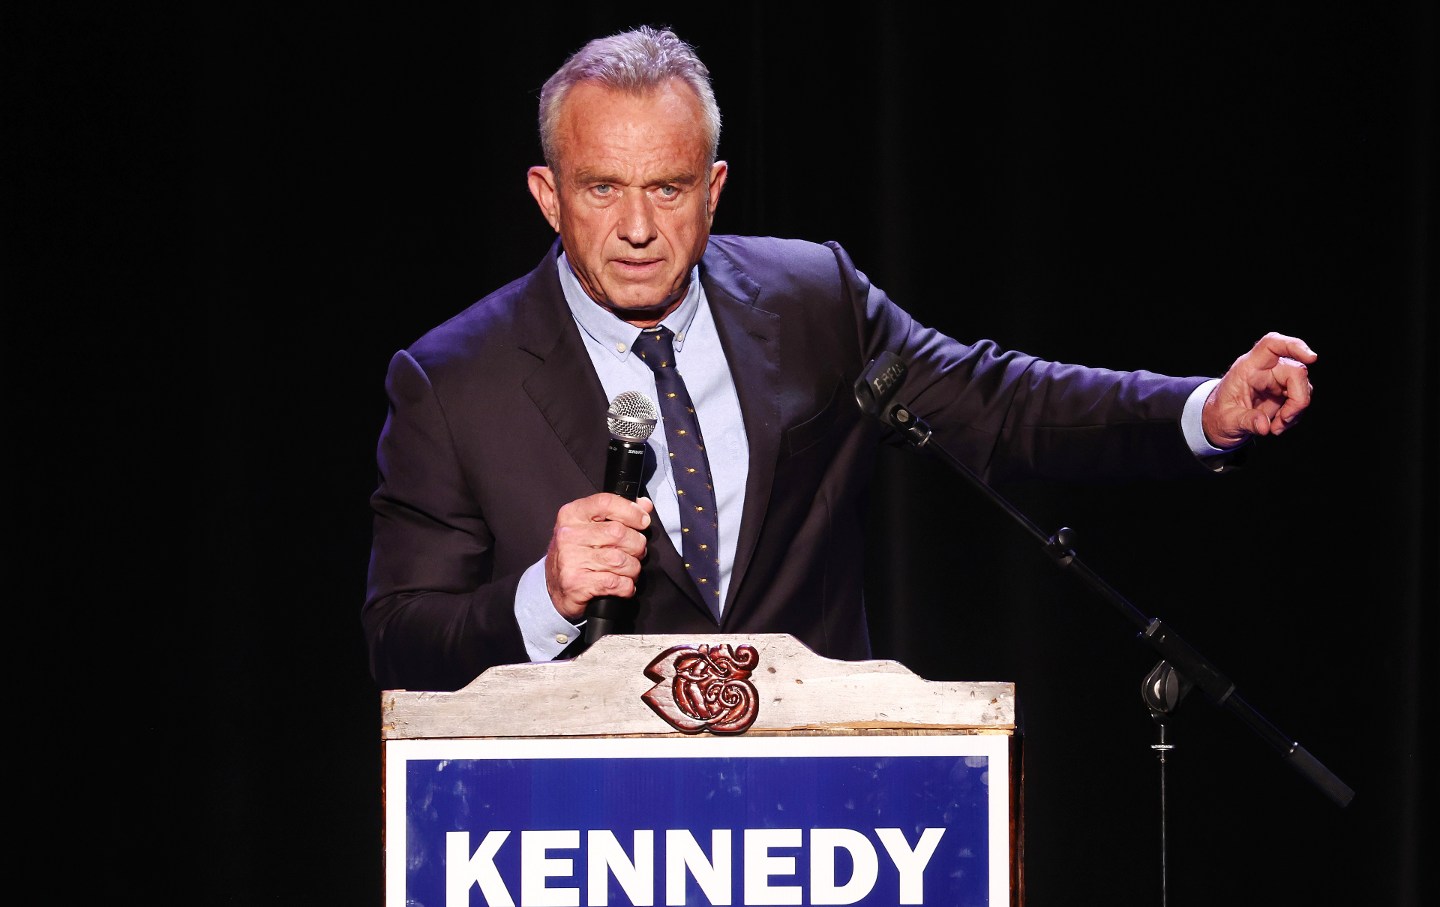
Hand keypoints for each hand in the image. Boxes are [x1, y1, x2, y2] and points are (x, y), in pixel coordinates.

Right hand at [544, 494, 653, 620]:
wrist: (555, 587)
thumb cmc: (577, 554)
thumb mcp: (591, 527)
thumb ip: (618, 513)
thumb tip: (644, 505)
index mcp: (572, 515)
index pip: (606, 502)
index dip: (631, 511)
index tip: (643, 521)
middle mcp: (569, 535)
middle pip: (619, 533)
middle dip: (637, 545)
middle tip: (636, 552)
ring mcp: (571, 559)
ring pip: (620, 560)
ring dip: (633, 568)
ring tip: (628, 570)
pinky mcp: (577, 583)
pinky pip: (616, 583)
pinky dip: (627, 586)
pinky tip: (622, 585)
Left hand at [1202, 331, 1316, 447]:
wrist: (1220, 421)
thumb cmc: (1220, 415)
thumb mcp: (1227, 421)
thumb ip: (1245, 422)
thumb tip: (1263, 426)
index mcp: (1248, 368)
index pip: (1271, 345)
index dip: (1293, 346)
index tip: (1311, 358)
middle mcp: (1265, 369)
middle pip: (1296, 372)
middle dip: (1298, 400)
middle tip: (1283, 421)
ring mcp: (1277, 380)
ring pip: (1303, 387)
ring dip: (1294, 411)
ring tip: (1275, 428)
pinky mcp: (1284, 391)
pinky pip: (1300, 400)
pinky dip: (1293, 415)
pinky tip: (1277, 425)